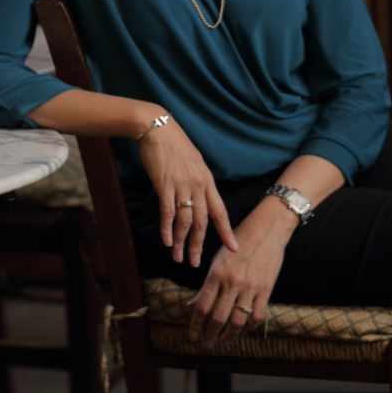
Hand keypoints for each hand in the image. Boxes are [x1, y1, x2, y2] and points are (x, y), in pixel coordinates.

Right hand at [137, 118, 237, 266]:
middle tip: (196, 263)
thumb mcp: (194, 163)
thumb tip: (199, 200)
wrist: (157, 129)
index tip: (234, 248)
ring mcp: (181, 185)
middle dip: (199, 245)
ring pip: (185, 221)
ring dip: (181, 242)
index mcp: (207, 180)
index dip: (226, 231)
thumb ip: (198, 182)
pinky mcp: (164, 184)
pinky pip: (168, 212)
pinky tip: (165, 241)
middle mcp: (198, 185)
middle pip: (202, 222)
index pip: (220, 211)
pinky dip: (167, 229)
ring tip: (178, 257)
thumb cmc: (175, 145)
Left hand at [187, 202, 296, 347]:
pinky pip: (256, 317)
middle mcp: (232, 282)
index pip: (202, 306)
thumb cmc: (239, 242)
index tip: (192, 337)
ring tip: (222, 341)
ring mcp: (250, 287)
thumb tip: (193, 305)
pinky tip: (242, 331)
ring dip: (228, 336)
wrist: (267, 229)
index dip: (196, 325)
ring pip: (237, 322)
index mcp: (216, 272)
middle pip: (218, 318)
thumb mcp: (218, 259)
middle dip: (209, 335)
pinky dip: (248, 328)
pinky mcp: (266, 289)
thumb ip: (207, 284)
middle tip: (206, 344)